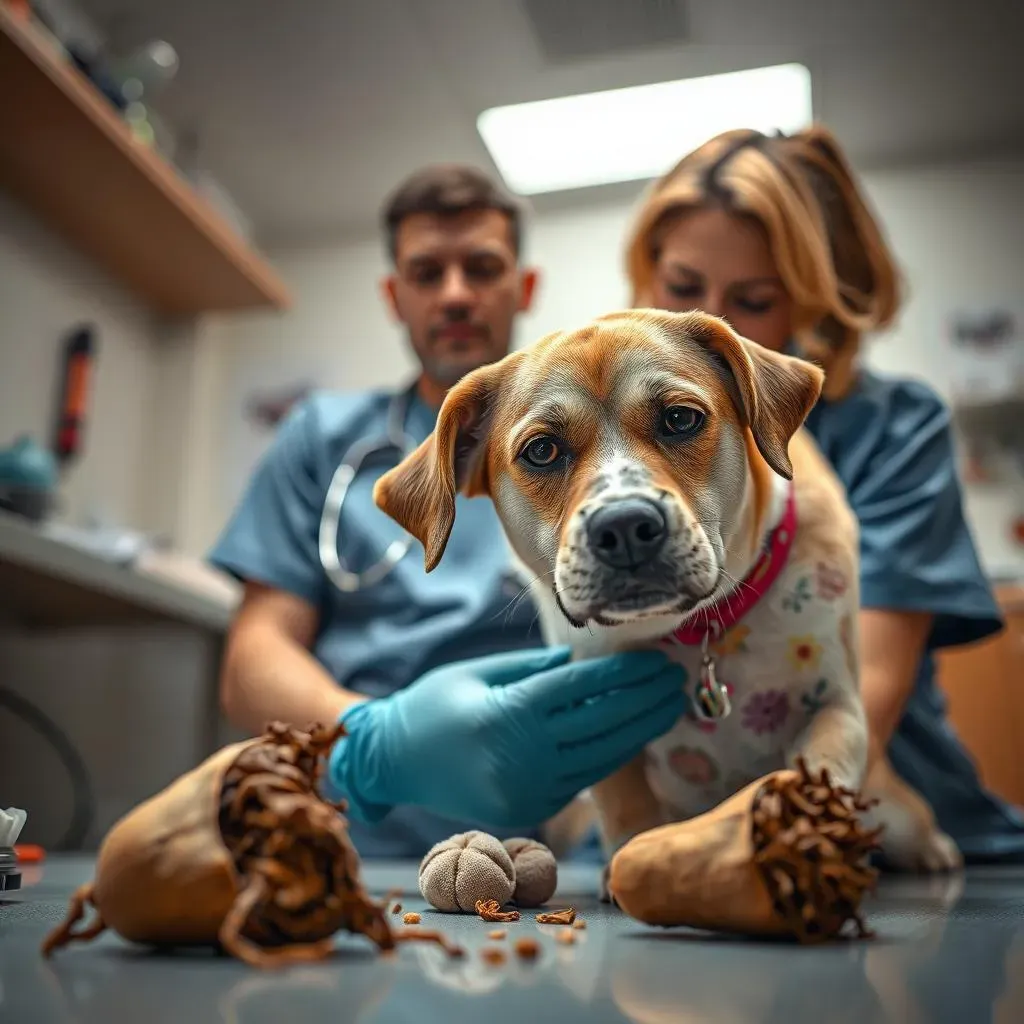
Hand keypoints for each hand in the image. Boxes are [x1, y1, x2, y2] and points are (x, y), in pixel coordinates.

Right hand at [326, 646, 685, 829]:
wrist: (393, 762)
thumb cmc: (433, 704)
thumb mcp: (479, 671)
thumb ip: (535, 668)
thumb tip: (585, 664)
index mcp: (507, 714)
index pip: (583, 689)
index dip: (625, 673)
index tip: (656, 660)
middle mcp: (523, 757)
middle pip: (603, 724)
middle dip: (646, 701)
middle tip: (677, 680)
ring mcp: (529, 790)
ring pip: (602, 757)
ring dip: (641, 731)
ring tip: (668, 706)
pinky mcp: (532, 810)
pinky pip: (584, 778)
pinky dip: (613, 754)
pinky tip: (634, 733)